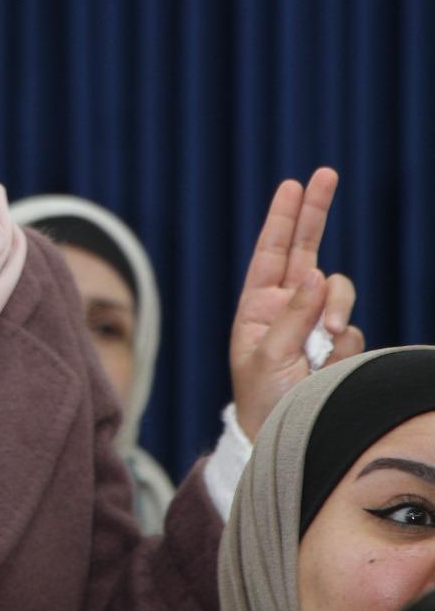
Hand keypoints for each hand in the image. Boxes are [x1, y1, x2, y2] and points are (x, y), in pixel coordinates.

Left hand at [230, 167, 364, 440]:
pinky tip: (326, 369)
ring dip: (335, 311)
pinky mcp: (340, 345)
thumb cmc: (262, 399)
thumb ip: (292, 315)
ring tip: (323, 347)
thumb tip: (316, 274)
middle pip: (307, 248)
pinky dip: (342, 347)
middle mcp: (288, 307)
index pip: (272, 251)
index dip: (283, 218)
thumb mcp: (267, 356)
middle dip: (316, 212)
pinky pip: (352, 330)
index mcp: (258, 304)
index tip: (293, 185)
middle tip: (326, 173)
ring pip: (339, 291)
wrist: (284, 438)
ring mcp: (317, 324)